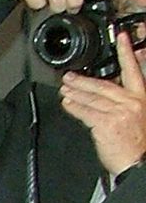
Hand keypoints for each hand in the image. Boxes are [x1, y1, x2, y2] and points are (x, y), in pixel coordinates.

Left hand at [59, 31, 145, 176]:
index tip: (120, 38)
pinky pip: (86, 112)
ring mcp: (118, 112)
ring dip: (75, 92)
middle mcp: (131, 102)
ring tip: (64, 88)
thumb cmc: (137, 145)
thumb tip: (104, 94)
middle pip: (103, 85)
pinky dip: (74, 107)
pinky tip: (67, 103)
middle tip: (69, 76)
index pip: (134, 70)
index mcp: (142, 98)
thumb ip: (124, 102)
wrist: (138, 164)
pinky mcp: (106, 124)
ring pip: (92, 98)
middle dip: (83, 80)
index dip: (126, 52)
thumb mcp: (138, 116)